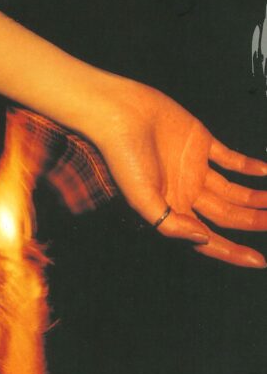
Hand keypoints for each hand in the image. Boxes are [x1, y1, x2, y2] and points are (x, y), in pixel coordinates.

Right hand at [92, 78, 266, 267]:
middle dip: (253, 222)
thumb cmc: (123, 156)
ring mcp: (195, 167)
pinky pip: (231, 158)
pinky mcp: (200, 142)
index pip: (206, 238)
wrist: (121, 113)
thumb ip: (170, 224)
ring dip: (256, 198)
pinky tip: (265, 171)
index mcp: (171, 208)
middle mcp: (185, 191)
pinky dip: (250, 166)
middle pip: (226, 215)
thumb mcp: (141, 198)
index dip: (231, 252)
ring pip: (233, 190)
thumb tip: (202, 237)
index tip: (257, 260)